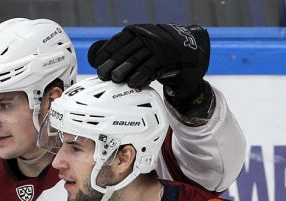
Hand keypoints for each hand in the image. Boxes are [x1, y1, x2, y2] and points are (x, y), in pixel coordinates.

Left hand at [87, 24, 209, 98]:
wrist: (188, 47)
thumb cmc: (158, 50)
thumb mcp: (142, 45)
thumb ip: (125, 49)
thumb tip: (99, 58)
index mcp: (137, 32)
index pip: (117, 41)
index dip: (106, 53)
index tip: (97, 63)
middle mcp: (146, 36)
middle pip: (124, 52)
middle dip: (111, 64)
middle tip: (102, 75)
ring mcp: (155, 47)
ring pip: (135, 60)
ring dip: (123, 71)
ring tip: (114, 79)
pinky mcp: (164, 58)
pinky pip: (148, 68)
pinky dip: (139, 76)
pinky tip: (132, 83)